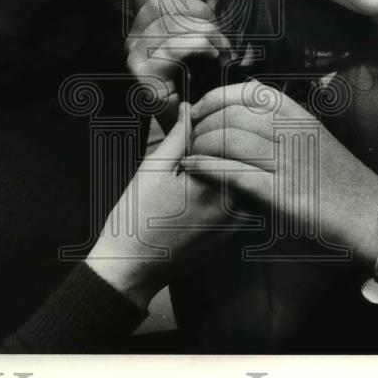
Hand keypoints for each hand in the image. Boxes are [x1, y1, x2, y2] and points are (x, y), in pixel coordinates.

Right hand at [86, 103, 239, 307]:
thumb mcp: (153, 168)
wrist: (132, 267)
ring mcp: (235, 222)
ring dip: (231, 165)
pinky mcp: (231, 235)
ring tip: (199, 164)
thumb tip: (190, 110)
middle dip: (224, 144)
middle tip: (196, 141)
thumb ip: (177, 137)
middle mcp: (233, 203)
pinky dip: (231, 189)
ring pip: (245, 180)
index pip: (230, 138)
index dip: (212, 123)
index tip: (195, 121)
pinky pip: (243, 202)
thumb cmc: (136, 217)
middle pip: (242, 160)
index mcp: (214, 182)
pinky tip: (206, 186)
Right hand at [126, 0, 230, 123]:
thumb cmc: (201, 85)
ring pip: (173, 23)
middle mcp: (132, 39)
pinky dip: (201, 47)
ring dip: (207, 32)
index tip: (202, 12)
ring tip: (220, 49)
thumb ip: (200, 14)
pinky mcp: (145, 76)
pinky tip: (213, 57)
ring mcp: (135, 58)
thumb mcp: (200, 41)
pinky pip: (176, 46)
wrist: (192, 129)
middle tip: (218, 37)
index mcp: (141, 26)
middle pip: (164, 1)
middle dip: (200, 13)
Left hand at [181, 81, 377, 259]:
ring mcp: (287, 161)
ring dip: (199, 145)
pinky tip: (191, 169)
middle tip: (186, 137)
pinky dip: (206, 168)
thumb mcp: (315, 144)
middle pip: (230, 114)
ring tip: (186, 155)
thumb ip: (283, 132)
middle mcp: (292, 132)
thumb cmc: (343, 186)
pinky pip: (232, 173)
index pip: (246, 92)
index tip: (198, 110)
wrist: (374, 220)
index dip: (215, 98)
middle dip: (201, 124)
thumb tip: (243, 125)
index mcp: (299, 117)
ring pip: (228, 140)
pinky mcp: (282, 193)